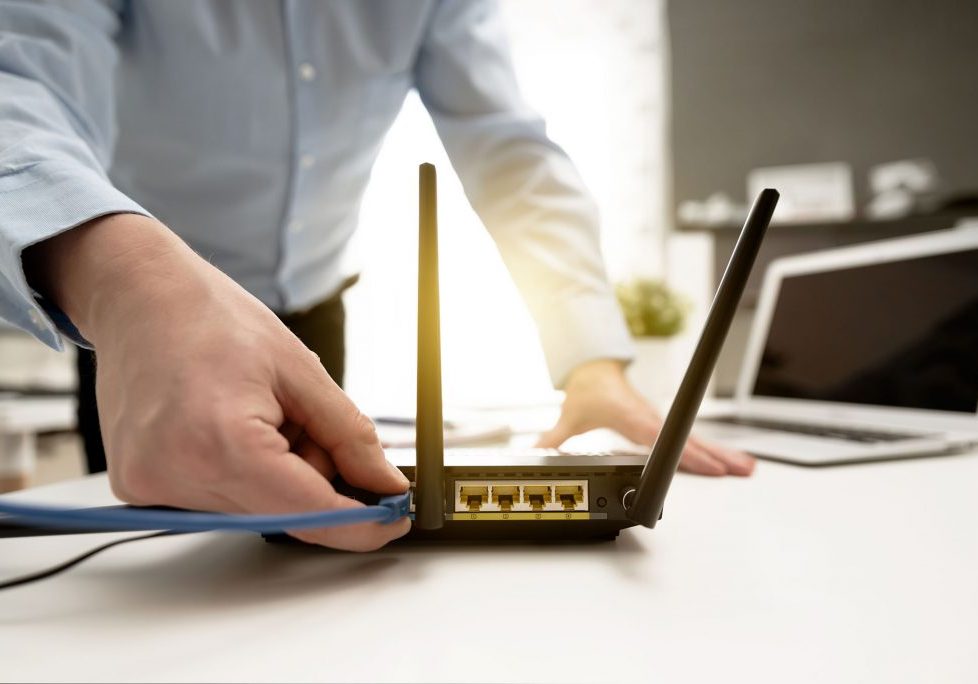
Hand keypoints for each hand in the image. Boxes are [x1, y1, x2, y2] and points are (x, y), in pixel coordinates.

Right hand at [25, 214, 410, 550]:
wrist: (140, 296)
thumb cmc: (213, 318)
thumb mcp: (301, 370)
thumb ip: (350, 437)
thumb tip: (385, 486)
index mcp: (222, 443)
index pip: (309, 514)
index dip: (362, 523)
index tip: (395, 518)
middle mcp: (176, 476)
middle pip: (284, 514)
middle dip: (316, 479)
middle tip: (307, 421)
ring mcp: (151, 486)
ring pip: (255, 509)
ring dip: (279, 474)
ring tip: (260, 412)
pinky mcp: (139, 487)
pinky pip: (220, 499)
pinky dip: (245, 472)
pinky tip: (231, 426)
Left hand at [536, 360, 754, 476]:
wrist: (596, 367)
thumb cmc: (587, 391)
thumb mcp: (569, 416)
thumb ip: (553, 438)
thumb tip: (534, 453)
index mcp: (633, 417)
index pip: (662, 437)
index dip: (683, 452)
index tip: (705, 465)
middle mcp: (652, 418)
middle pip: (689, 439)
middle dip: (716, 455)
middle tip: (741, 471)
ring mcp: (661, 420)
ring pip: (696, 438)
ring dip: (723, 453)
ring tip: (748, 468)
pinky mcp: (665, 423)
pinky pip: (693, 437)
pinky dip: (714, 449)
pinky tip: (732, 461)